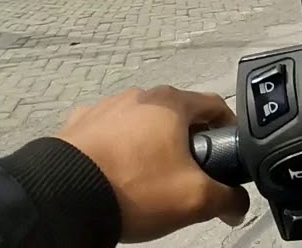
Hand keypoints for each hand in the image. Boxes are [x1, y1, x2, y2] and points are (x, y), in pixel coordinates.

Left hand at [57, 86, 249, 242]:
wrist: (63, 198)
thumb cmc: (135, 187)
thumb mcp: (195, 199)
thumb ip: (228, 199)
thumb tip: (237, 206)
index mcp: (172, 103)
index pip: (216, 104)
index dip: (230, 127)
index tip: (230, 151)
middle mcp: (139, 96)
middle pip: (177, 114)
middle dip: (189, 139)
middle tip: (192, 170)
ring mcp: (104, 108)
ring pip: (140, 122)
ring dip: (151, 142)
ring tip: (149, 175)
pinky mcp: (75, 126)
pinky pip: (106, 134)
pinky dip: (116, 148)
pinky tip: (114, 172)